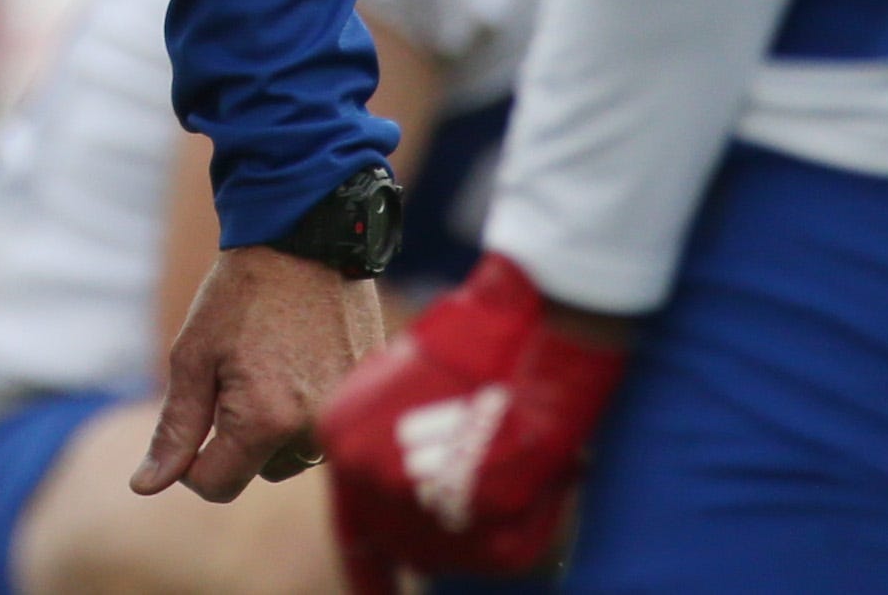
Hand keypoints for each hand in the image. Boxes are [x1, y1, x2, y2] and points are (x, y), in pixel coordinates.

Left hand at [130, 245, 391, 502]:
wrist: (305, 238)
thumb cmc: (241, 294)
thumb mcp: (193, 355)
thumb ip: (175, 428)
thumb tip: (145, 486)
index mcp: (265, 422)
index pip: (217, 484)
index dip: (193, 462)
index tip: (197, 417)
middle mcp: (312, 429)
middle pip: (260, 469)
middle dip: (240, 435)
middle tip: (239, 371)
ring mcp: (344, 412)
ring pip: (295, 452)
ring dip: (277, 425)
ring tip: (272, 362)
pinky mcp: (366, 393)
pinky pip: (325, 425)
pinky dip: (307, 406)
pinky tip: (300, 359)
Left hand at [319, 254, 633, 578]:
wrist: (530, 317)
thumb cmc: (478, 340)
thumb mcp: (405, 383)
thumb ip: (389, 442)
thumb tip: (408, 498)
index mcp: (339, 437)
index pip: (355, 532)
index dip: (373, 572)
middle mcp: (366, 474)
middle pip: (406, 545)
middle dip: (445, 533)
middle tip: (486, 502)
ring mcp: (418, 497)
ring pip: (459, 554)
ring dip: (493, 523)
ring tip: (522, 468)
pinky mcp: (476, 511)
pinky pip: (512, 550)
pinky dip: (537, 521)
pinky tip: (548, 477)